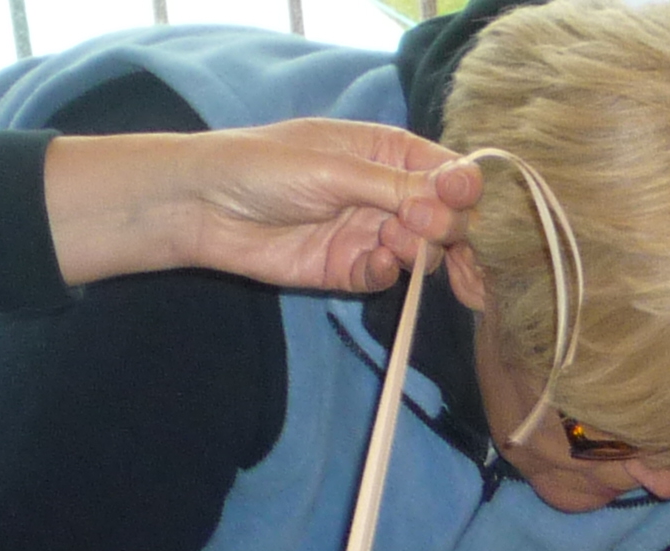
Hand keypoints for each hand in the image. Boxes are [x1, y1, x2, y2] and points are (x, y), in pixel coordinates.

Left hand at [40, 122, 479, 292]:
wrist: (205, 207)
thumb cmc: (264, 166)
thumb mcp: (337, 167)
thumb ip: (400, 186)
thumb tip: (462, 193)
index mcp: (388, 153)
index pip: (447, 172)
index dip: (464, 191)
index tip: (462, 203)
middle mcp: (386, 193)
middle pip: (444, 218)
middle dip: (444, 228)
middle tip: (422, 229)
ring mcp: (369, 233)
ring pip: (422, 253)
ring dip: (416, 251)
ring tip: (390, 243)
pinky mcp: (348, 270)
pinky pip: (386, 278)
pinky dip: (387, 274)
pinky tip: (373, 263)